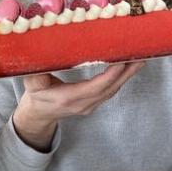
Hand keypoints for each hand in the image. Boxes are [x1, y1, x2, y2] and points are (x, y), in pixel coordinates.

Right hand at [13, 62, 144, 150]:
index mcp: (67, 98)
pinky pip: (110, 91)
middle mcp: (82, 104)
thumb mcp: (31, 84)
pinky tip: (129, 67)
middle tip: (139, 57)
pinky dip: (121, 79)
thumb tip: (43, 57)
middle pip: (109, 89)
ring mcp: (90, 105)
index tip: (121, 61)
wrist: (39, 113)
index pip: (94, 88)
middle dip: (125, 73)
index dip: (109, 75)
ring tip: (139, 60)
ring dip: (127, 76)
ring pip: (113, 90)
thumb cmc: (36, 95)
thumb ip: (37, 74)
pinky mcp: (93, 103)